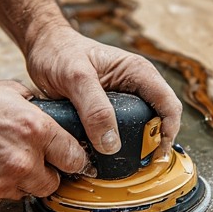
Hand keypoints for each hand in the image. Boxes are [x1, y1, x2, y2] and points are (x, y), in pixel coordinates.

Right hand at [0, 78, 93, 206]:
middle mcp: (23, 159)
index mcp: (35, 130)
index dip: (71, 160)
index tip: (68, 161)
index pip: (74, 158)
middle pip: (52, 183)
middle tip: (29, 162)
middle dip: (44, 175)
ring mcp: (3, 181)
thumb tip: (46, 112)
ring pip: (25, 192)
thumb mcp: (6, 91)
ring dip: (18, 182)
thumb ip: (32, 107)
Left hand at [25, 23, 182, 154]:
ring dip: (134, 147)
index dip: (169, 131)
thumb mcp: (76, 78)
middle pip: (158, 121)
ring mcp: (125, 99)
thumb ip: (94, 109)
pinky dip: (117, 145)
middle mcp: (137, 86)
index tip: (156, 153)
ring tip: (122, 164)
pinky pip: (122, 131)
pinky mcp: (111, 110)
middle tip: (137, 164)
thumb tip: (111, 144)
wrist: (43, 48)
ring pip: (141, 129)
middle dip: (152, 143)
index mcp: (139, 72)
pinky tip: (106, 156)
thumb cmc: (59, 53)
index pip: (169, 105)